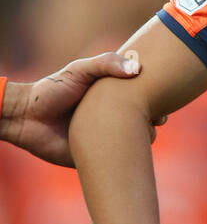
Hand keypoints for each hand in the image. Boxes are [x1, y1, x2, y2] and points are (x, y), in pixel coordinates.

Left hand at [4, 51, 166, 166]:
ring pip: (138, 140)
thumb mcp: (78, 70)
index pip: (143, 95)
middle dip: (157, 117)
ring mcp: (108, 137)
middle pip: (146, 117)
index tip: (162, 99)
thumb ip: (106, 64)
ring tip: (142, 133)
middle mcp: (113, 116)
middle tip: (157, 118)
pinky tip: (131, 149)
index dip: (157, 97)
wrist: (28, 119)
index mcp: (112, 95)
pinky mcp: (100, 156)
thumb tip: (138, 70)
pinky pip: (121, 160)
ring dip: (146, 137)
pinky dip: (131, 156)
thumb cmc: (52, 90)